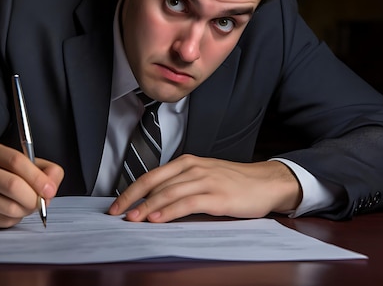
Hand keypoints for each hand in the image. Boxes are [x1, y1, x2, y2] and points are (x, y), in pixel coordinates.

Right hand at [0, 141, 63, 229]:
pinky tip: (9, 211)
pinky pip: (2, 222)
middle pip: (13, 185)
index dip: (38, 177)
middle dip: (34, 198)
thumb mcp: (18, 162)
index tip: (50, 190)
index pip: (16, 161)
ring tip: (25, 205)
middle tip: (40, 202)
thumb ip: (43, 169)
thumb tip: (52, 187)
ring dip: (25, 210)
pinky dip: (14, 219)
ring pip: (9, 208)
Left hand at [108, 154, 301, 221]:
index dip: (131, 190)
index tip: (117, 204)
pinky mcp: (217, 197)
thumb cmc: (234, 182)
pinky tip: (158, 218)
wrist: (265, 182)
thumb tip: (153, 201)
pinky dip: (169, 211)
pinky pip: (187, 203)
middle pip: (155, 184)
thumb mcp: (203, 176)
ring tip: (133, 219)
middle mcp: (193, 169)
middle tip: (118, 214)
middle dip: (134, 200)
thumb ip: (181, 184)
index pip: (151, 176)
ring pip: (169, 193)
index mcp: (187, 163)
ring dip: (147, 207)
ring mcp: (205, 181)